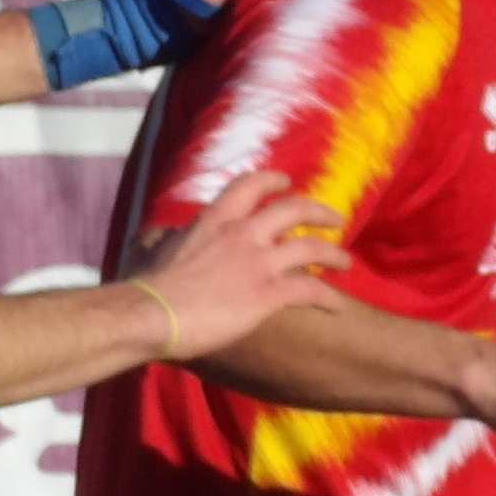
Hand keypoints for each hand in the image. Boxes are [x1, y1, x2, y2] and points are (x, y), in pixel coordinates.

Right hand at [129, 168, 347, 356]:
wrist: (153, 314)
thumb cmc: (149, 287)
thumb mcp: (164, 247)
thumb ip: (180, 239)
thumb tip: (174, 239)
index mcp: (216, 218)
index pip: (251, 185)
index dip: (273, 181)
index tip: (286, 183)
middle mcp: (243, 233)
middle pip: (294, 210)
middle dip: (319, 212)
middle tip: (335, 219)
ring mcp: (258, 262)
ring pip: (312, 248)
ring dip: (333, 254)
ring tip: (346, 263)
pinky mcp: (267, 294)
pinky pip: (310, 290)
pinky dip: (328, 297)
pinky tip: (337, 306)